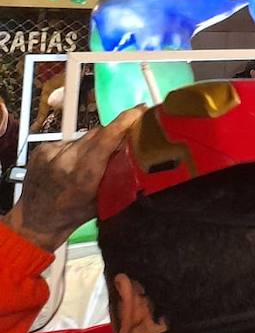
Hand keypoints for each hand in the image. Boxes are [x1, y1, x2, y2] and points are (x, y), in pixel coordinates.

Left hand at [5, 107, 143, 250]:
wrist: (35, 220)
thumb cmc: (72, 214)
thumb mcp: (106, 199)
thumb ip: (122, 174)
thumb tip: (141, 151)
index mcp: (84, 176)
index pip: (108, 137)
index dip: (126, 120)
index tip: (140, 111)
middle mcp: (65, 161)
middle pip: (99, 132)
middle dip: (115, 133)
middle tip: (123, 142)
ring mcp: (51, 153)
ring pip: (85, 136)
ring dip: (95, 143)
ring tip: (93, 161)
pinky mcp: (42, 149)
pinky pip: (70, 141)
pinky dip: (77, 148)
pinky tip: (74, 163)